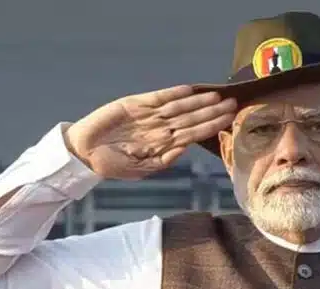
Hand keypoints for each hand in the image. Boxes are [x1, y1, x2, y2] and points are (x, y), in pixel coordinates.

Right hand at [64, 85, 236, 179]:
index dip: (211, 125)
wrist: (85, 152)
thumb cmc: (112, 164)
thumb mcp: (141, 168)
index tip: (229, 119)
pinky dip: (174, 93)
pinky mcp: (136, 103)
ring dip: (199, 101)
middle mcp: (160, 127)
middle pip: (192, 117)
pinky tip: (190, 89)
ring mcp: (149, 115)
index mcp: (164, 144)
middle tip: (233, 103)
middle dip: (212, 111)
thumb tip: (185, 148)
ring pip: (179, 107)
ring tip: (218, 96)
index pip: (193, 133)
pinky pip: (159, 97)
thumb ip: (164, 159)